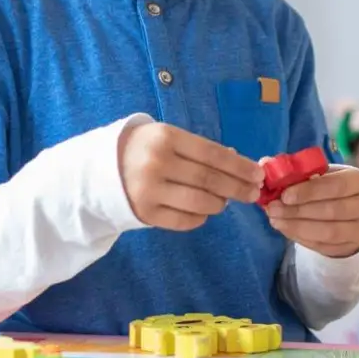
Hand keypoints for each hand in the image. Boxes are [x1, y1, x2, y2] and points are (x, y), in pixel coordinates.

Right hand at [117, 122, 262, 231]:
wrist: (101, 169)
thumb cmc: (144, 149)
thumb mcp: (168, 137)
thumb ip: (199, 148)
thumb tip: (236, 158)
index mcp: (165, 138)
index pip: (212, 154)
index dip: (239, 165)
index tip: (257, 174)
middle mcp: (157, 164)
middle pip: (209, 179)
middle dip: (237, 187)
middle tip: (253, 193)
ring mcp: (150, 191)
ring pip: (199, 202)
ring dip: (220, 203)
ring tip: (227, 201)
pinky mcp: (146, 214)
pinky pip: (184, 220)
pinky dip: (201, 217)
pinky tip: (206, 210)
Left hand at [265, 166, 358, 257]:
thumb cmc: (338, 188)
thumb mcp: (327, 173)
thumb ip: (299, 170)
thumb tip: (265, 163)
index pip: (336, 186)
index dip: (309, 191)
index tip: (284, 195)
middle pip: (331, 211)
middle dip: (298, 210)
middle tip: (272, 209)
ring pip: (328, 232)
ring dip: (297, 226)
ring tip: (275, 219)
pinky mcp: (350, 247)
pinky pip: (323, 246)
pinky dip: (301, 238)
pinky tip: (285, 229)